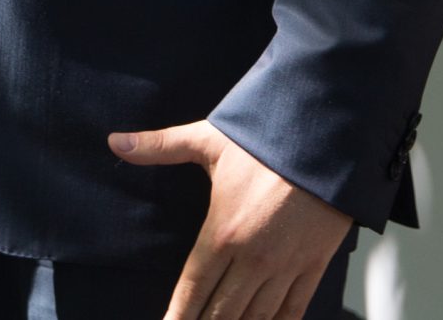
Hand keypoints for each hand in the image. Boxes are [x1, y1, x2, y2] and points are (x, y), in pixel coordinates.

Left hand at [110, 121, 351, 319]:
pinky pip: (295, 309)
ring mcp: (286, 265)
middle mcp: (254, 258)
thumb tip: (115, 142)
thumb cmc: (266, 140)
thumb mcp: (208, 141)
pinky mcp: (314, 265)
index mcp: (222, 232)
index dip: (179, 315)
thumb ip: (160, 147)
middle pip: (224, 311)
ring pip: (258, 316)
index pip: (193, 287)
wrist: (326, 140)